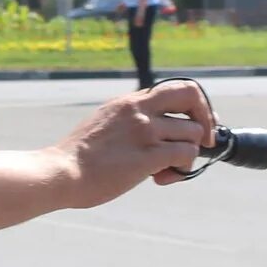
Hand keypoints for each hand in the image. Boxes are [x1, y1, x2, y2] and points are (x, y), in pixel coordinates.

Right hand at [51, 80, 215, 204]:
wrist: (61, 172)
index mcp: (128, 102)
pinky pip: (186, 154)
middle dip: (206, 118)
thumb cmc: (77, 158)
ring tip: (167, 170)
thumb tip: (150, 130)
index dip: (194, 105)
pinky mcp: (148, 155)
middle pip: (191, 95)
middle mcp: (139, 110)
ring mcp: (144, 131)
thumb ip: (126, 121)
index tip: (197, 123)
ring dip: (188, 154)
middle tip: (205, 140)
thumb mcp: (102, 124)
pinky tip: (161, 178)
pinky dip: (182, 169)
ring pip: (193, 133)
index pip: (174, 88)